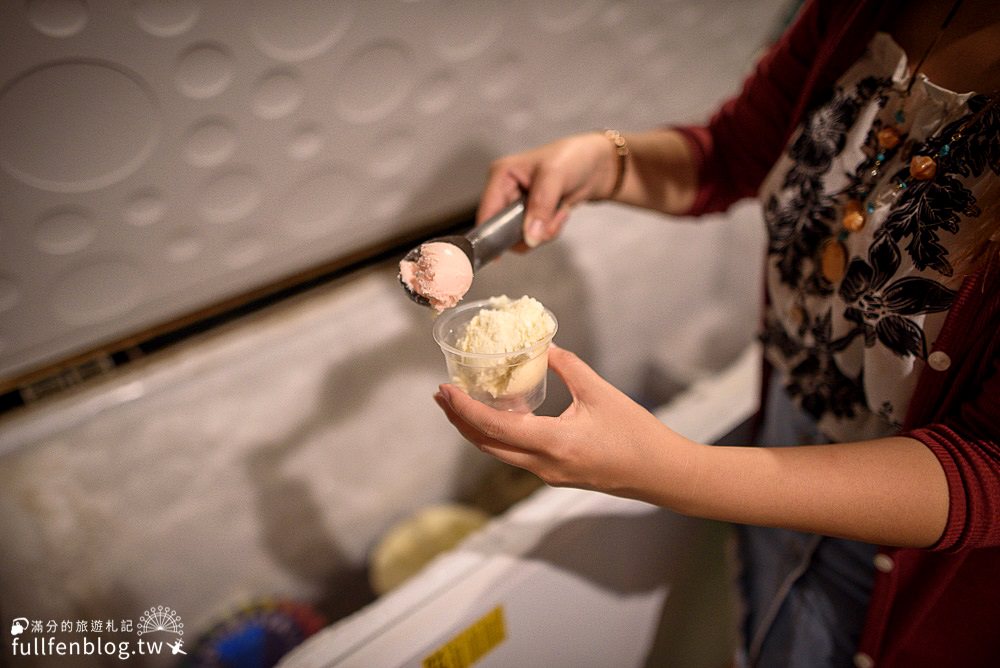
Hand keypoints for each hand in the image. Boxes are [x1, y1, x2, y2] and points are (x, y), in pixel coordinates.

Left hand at [434, 345, 698, 500]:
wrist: (661, 473)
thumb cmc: (637, 434)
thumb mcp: (600, 392)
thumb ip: (568, 366)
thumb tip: (544, 344)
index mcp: (554, 443)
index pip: (494, 427)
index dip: (464, 409)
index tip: (444, 390)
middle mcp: (544, 465)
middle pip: (486, 445)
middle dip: (458, 420)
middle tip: (441, 395)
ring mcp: (548, 474)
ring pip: (499, 453)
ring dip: (476, 430)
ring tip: (459, 405)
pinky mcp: (556, 476)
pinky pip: (516, 455)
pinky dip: (499, 436)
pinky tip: (497, 417)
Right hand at [476, 133, 620, 249]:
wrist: (599, 165)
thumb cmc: (574, 158)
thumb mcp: (555, 176)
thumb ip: (540, 206)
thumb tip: (529, 237)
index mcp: (502, 175)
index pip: (486, 212)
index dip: (490, 235)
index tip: (498, 256)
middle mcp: (506, 191)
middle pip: (504, 230)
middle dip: (531, 230)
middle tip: (551, 219)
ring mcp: (519, 205)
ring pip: (522, 237)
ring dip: (545, 231)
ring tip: (560, 210)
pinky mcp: (533, 216)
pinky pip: (536, 236)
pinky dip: (551, 230)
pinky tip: (561, 212)